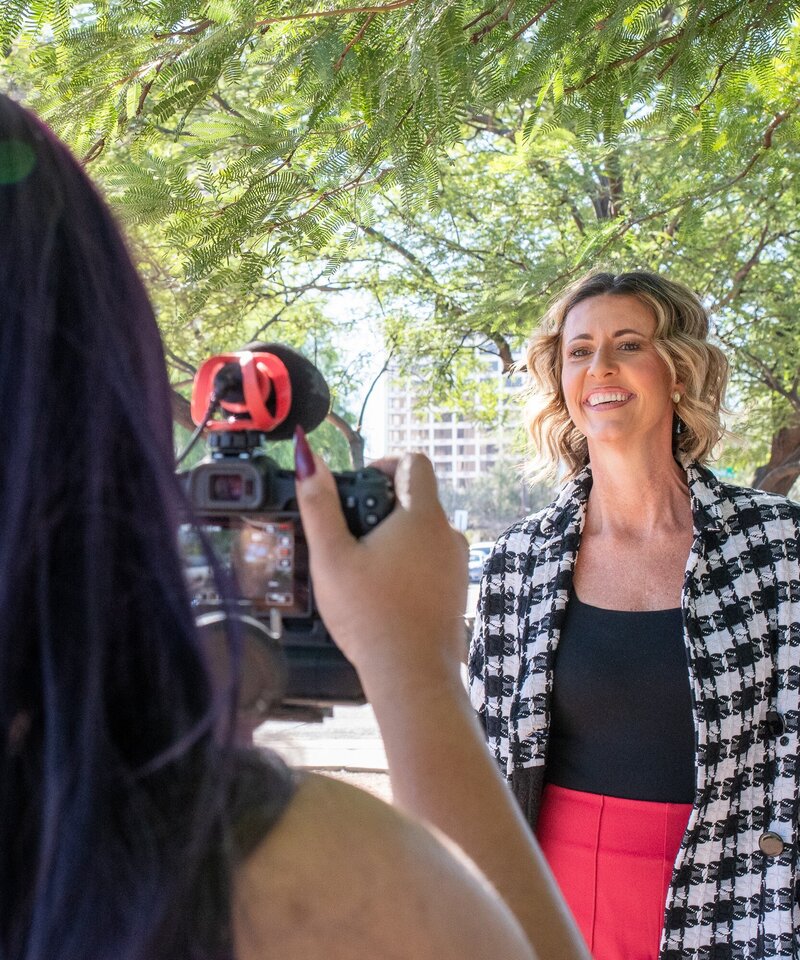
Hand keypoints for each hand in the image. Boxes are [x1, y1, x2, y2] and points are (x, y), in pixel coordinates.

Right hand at [294, 432, 467, 685]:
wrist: (411, 676)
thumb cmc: (369, 616)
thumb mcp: (331, 556)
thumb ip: (319, 504)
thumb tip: (308, 458)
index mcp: (422, 516)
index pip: (414, 462)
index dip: (385, 463)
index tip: (360, 485)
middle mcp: (448, 534)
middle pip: (417, 498)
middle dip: (383, 506)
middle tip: (351, 533)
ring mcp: (457, 564)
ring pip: (425, 532)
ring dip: (396, 537)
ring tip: (364, 567)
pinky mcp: (456, 590)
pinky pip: (432, 561)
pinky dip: (410, 564)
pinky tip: (383, 593)